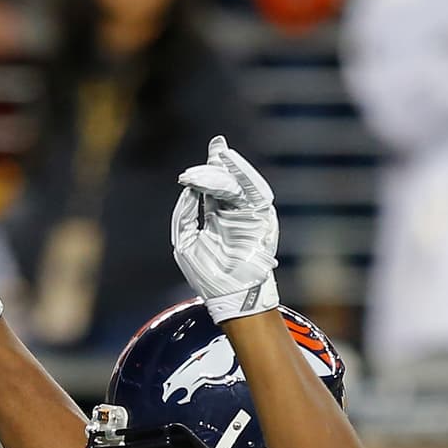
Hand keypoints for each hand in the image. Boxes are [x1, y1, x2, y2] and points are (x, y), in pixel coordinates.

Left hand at [171, 135, 278, 324]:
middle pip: (225, 180)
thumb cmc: (207, 277)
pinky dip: (243, 173)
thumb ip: (185, 213)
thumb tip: (189, 186)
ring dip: (226, 168)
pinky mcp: (262, 218)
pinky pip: (254, 190)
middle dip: (216, 164)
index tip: (198, 160)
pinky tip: (230, 161)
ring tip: (215, 155)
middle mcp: (234, 214)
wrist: (230, 297)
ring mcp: (248, 215)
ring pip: (237, 183)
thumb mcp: (186, 242)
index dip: (207, 170)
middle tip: (210, 151)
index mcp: (217, 218)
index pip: (212, 187)